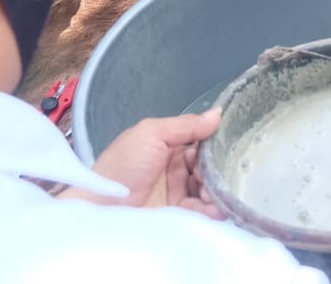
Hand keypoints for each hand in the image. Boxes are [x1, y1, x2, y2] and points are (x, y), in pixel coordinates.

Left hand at [87, 110, 225, 217]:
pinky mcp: (178, 215)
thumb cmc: (124, 165)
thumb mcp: (152, 133)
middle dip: (215, 168)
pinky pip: (202, 211)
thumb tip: (217, 114)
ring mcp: (176, 193)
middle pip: (206, 165)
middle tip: (214, 174)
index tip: (226, 145)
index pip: (198, 141)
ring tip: (211, 192)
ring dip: (216, 189)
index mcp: (165, 145)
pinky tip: (218, 208)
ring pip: (207, 188)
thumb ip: (186, 125)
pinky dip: (213, 210)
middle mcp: (173, 168)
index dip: (212, 143)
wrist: (104, 208)